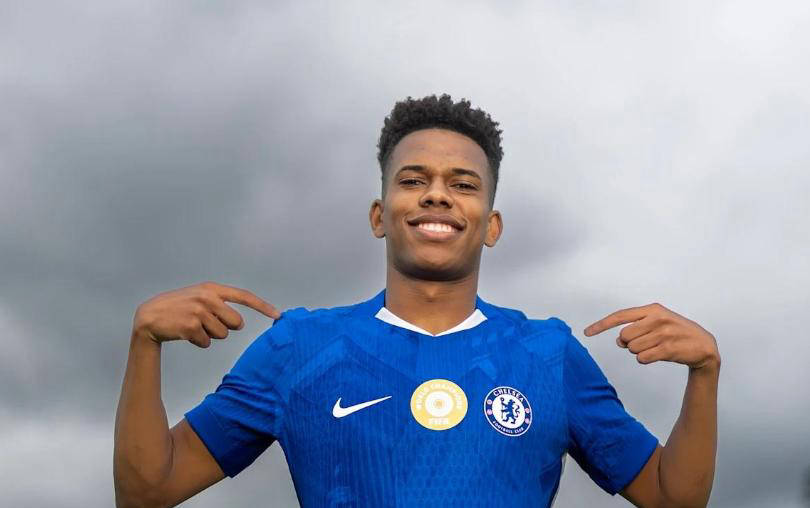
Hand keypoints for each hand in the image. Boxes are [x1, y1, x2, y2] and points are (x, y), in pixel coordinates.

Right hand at [133, 281, 280, 348]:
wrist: (149, 317)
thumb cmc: (179, 308)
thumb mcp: (199, 297)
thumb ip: (221, 305)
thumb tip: (240, 323)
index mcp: (212, 288)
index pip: (244, 296)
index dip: (262, 306)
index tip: (278, 315)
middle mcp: (207, 297)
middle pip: (236, 323)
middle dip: (225, 327)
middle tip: (206, 322)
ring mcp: (198, 311)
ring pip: (222, 335)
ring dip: (210, 335)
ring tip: (193, 326)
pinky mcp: (190, 326)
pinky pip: (207, 343)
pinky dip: (199, 342)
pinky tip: (185, 333)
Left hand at [582, 303, 719, 370]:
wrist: (704, 345)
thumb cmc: (674, 333)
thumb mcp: (656, 324)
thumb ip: (635, 328)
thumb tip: (619, 341)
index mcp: (652, 309)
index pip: (620, 316)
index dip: (601, 325)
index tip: (586, 332)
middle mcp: (657, 318)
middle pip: (624, 336)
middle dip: (630, 343)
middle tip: (646, 342)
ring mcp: (664, 333)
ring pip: (632, 349)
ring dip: (639, 352)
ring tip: (656, 347)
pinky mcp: (669, 349)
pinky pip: (642, 358)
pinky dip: (645, 359)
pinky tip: (659, 355)